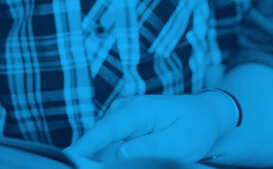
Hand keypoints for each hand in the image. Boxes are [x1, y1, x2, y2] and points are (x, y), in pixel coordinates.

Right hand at [69, 94, 225, 163]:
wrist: (205, 116)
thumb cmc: (195, 128)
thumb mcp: (179, 142)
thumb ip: (149, 147)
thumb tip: (119, 154)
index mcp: (137, 110)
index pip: (103, 130)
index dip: (82, 147)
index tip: (66, 161)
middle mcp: (123, 110)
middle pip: (96, 139)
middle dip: (91, 159)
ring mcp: (120, 117)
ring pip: (101, 145)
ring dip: (102, 161)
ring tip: (113, 163)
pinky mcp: (121, 128)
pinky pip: (108, 146)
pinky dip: (109, 159)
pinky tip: (113, 164)